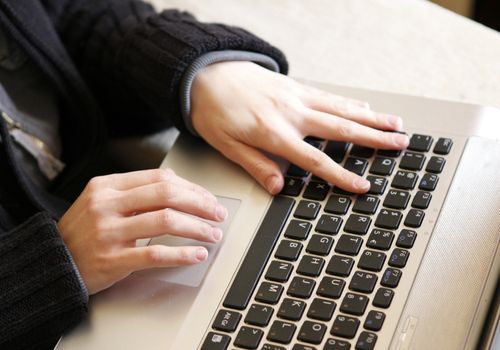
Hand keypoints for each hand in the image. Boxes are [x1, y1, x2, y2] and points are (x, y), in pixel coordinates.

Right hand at [58, 169, 226, 293]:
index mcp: (107, 185)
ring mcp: (109, 232)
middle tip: (217, 214)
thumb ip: (136, 192)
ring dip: (197, 228)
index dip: (191, 188)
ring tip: (213, 234)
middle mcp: (107, 204)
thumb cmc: (84, 231)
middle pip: (167, 194)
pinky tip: (198, 254)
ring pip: (166, 221)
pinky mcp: (112, 259)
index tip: (208, 199)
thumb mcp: (102, 201)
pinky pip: (155, 254)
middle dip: (200, 204)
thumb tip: (180, 187)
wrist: (53, 262)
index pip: (160, 178)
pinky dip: (182, 254)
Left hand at [191, 61, 408, 193]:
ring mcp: (297, 97)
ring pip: (342, 109)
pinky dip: (350, 102)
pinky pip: (329, 95)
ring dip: (371, 118)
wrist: (206, 72)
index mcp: (275, 133)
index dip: (341, 175)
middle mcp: (292, 113)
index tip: (363, 185)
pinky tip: (364, 107)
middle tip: (401, 144)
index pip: (316, 159)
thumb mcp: (226, 145)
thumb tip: (278, 188)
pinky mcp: (295, 86)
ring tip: (396, 124)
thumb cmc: (213, 111)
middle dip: (374, 139)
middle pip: (342, 129)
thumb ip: (255, 165)